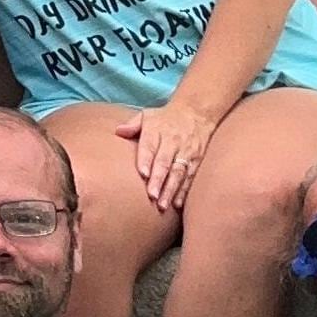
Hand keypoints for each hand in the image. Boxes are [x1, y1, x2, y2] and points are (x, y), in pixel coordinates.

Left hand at [116, 98, 216, 214]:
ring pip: (178, 172)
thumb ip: (133, 125)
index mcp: (157, 130)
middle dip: (158, 179)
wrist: (197, 111)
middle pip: (165, 162)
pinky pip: (191, 177)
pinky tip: (177, 203)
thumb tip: (118, 131)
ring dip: (171, 189)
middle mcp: (172, 142)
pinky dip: (184, 191)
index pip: (151, 146)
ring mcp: (186, 152)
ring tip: (163, 205)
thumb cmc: (166, 118)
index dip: (147, 160)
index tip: (143, 174)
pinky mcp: (197, 160)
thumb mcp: (148, 115)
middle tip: (151, 196)